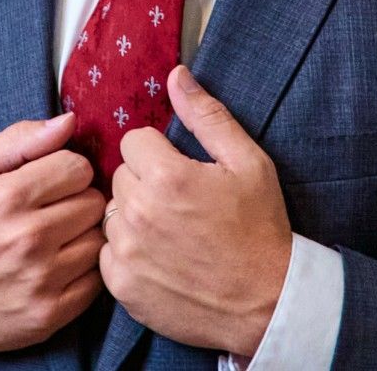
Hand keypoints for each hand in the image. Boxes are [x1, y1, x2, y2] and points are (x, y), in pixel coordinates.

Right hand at [0, 111, 105, 365]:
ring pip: (98, 240)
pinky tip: (60, 264)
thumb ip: (22, 138)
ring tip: (59, 236)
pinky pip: (96, 281)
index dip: (69, 170)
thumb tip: (69, 121)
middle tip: (56, 209)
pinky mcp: (48, 315)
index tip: (54, 181)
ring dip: (84, 235)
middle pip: (93, 202)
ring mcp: (39, 280)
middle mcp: (27, 238)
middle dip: (79, 200)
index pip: (79, 168)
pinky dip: (84, 271)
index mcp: (9, 196)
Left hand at [99, 65, 291, 357]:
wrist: (269, 302)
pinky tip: (159, 257)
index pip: (134, 141)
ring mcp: (128, 253)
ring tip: (169, 230)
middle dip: (144, 181)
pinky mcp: (123, 286)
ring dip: (133, 216)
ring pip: (112, 212)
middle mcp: (139, 213)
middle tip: (178, 201)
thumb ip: (206, 114)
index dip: (158, 152)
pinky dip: (127, 253)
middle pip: (120, 175)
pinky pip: (108, 252)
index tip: (181, 171)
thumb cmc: (260, 227)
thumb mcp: (246, 160)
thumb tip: (176, 75)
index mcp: (168, 176)